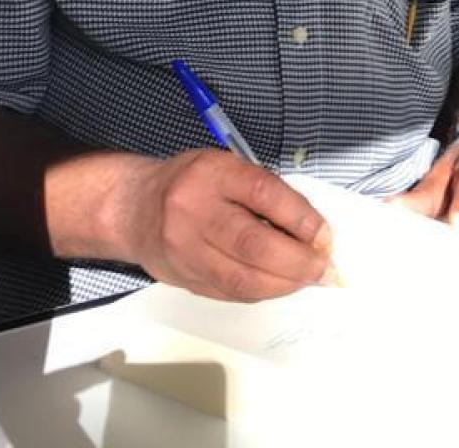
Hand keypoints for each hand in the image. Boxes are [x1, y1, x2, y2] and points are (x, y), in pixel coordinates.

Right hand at [113, 149, 333, 301]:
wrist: (133, 208)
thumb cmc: (192, 182)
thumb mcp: (227, 167)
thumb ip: (264, 192)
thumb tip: (311, 229)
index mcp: (213, 173)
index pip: (264, 194)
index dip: (300, 218)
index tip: (325, 235)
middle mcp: (195, 211)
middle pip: (253, 244)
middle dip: (298, 262)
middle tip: (324, 267)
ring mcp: (186, 250)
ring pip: (242, 278)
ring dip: (285, 284)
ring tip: (309, 280)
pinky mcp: (185, 279)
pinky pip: (231, 292)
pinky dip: (263, 291)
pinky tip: (281, 285)